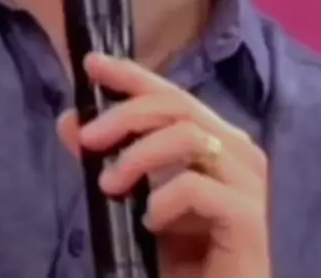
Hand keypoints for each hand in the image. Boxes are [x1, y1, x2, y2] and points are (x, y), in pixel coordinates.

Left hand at [58, 52, 270, 277]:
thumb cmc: (186, 260)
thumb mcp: (137, 202)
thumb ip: (110, 160)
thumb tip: (69, 120)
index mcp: (216, 141)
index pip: (172, 94)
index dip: (132, 75)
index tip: (91, 63)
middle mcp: (238, 151)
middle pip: (178, 105)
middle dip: (125, 114)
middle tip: (87, 138)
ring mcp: (249, 181)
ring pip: (188, 136)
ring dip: (138, 155)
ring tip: (109, 186)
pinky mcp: (250, 216)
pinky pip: (197, 185)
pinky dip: (163, 197)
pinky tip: (149, 220)